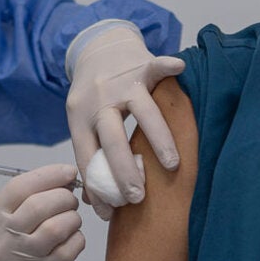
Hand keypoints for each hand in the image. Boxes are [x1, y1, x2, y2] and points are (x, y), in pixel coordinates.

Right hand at [0, 164, 85, 260]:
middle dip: (64, 197)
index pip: (19, 187)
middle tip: (70, 201)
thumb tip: (62, 179)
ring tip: (71, 221)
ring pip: (58, 226)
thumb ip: (21, 204)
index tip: (68, 172)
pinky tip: (72, 240)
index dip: (49, 175)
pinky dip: (77, 239)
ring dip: (72, 218)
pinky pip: (69, 250)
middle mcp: (2, 241)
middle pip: (42, 205)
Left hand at [65, 22, 184, 218]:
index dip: (96, 186)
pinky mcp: (141, 66)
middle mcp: (99, 101)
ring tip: (171, 165)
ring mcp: (122, 83)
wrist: (95, 48)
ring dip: (157, 139)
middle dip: (124, 170)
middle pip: (112, 139)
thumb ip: (90, 154)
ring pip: (142, 111)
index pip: (86, 157)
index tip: (111, 212)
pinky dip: (167, 67)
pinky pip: (156, 67)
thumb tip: (97, 200)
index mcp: (80, 117)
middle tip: (137, 196)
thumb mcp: (81, 121)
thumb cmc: (92, 95)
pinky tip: (179, 68)